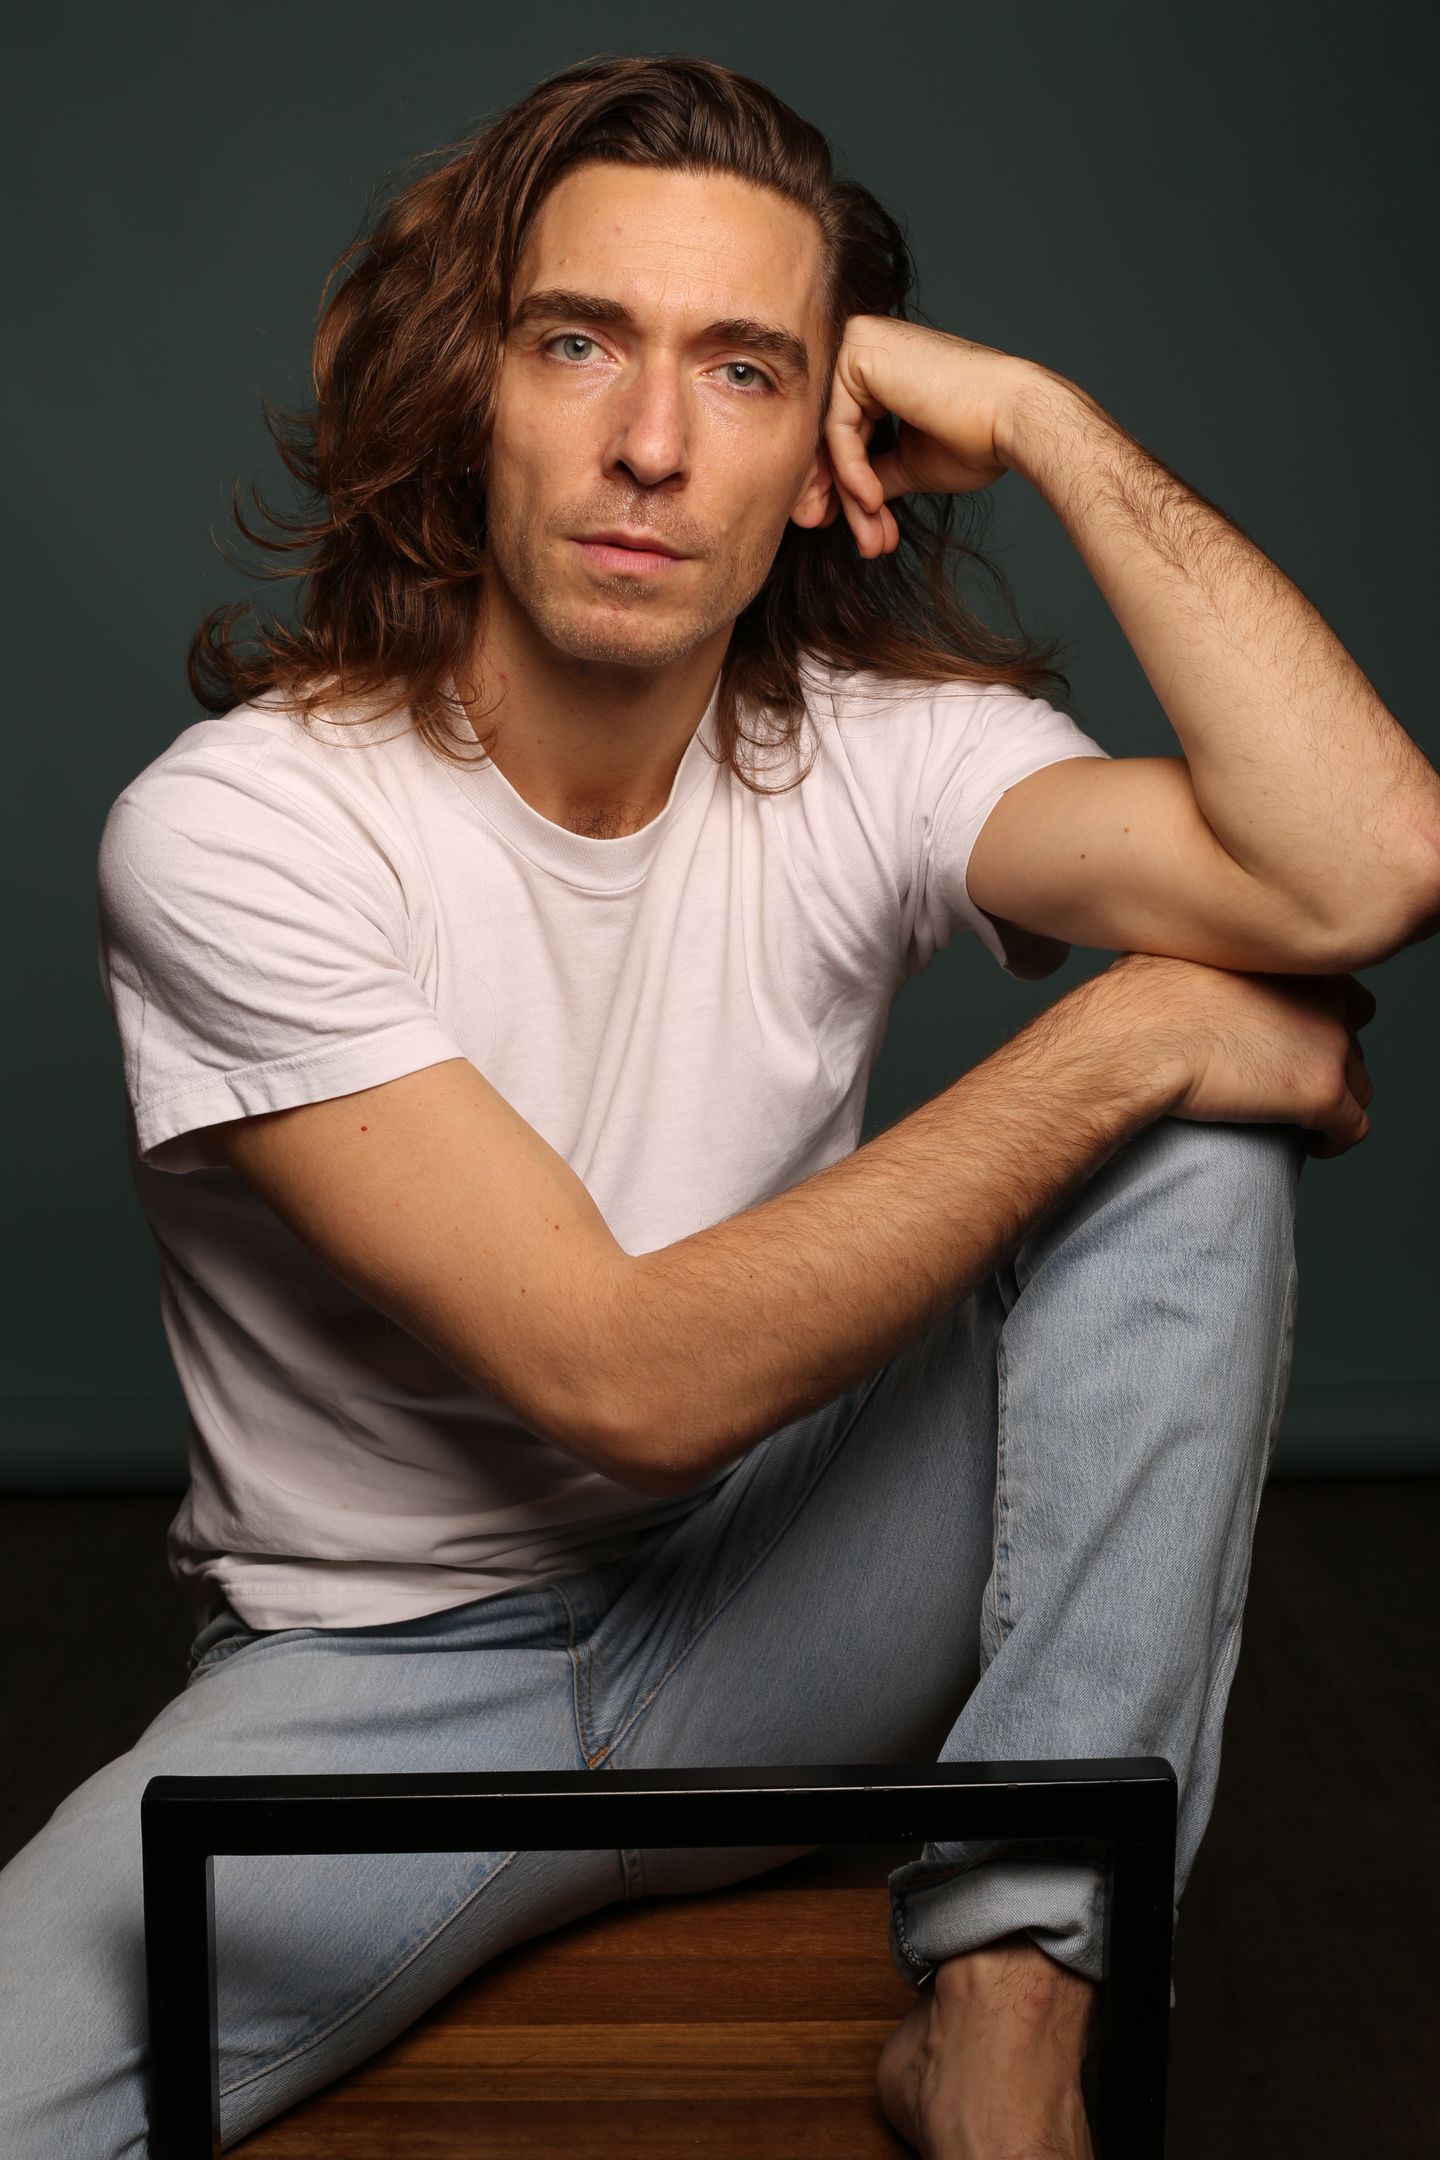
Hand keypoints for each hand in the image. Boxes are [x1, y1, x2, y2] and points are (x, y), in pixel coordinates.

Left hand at [817, 315, 1040, 557]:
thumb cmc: (977, 438)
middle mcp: (864, 345)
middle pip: (831, 435)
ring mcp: (859, 342)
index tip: (850, 529)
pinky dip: (851, 471)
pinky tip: (872, 501)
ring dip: (850, 495)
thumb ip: (875, 472)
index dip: (841, 487)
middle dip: (840, 497)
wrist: (1013, 419)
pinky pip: (837, 428)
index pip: (840, 433)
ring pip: (831, 437)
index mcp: (878, 364)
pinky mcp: (858, 351)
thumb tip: (850, 500)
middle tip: (853, 540)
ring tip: (871, 535)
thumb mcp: (911, 463)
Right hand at [1096, 952, 1377, 1160]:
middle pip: (1351, 1040)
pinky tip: (1312, 1145)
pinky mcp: (1322, 1091)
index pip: (1339, 993)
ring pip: (1358, 1083)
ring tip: (1299, 1121)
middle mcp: (1323, 995)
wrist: (1136, 1037)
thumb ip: (1205, 959)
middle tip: (1285, 1086)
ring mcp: (1330, 1044)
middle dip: (1324, 1064)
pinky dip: (1335, 1139)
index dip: (1317, 1022)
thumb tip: (1177, 971)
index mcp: (1290, 962)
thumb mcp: (1177, 953)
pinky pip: (1351, 1126)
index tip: (1287, 1045)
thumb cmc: (1136, 1000)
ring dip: (1334, 1102)